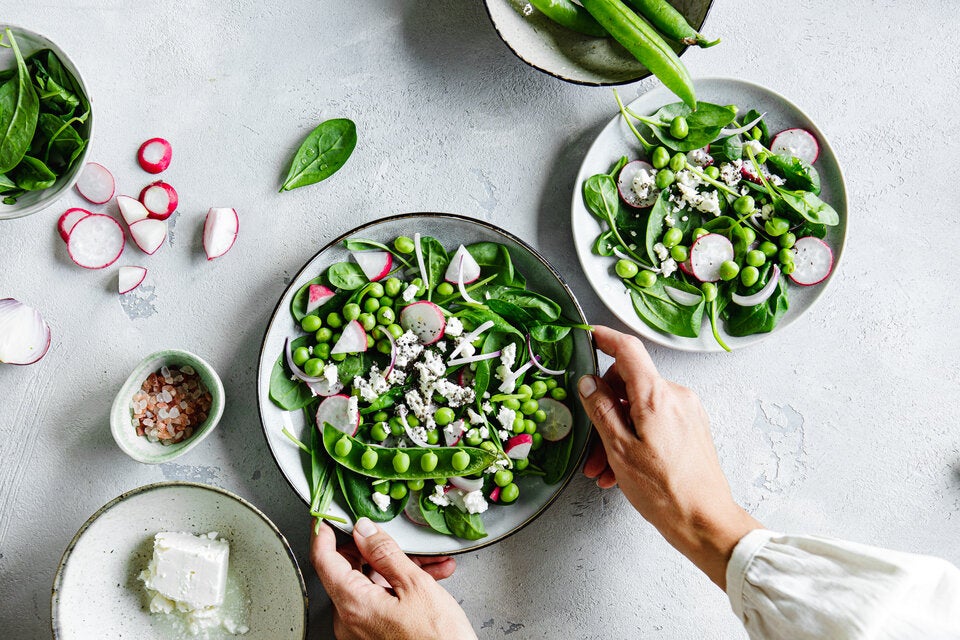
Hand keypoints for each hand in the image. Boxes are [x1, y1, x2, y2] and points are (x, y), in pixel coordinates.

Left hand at [310, 518, 476, 639]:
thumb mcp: (415, 586)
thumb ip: (385, 553)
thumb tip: (365, 530)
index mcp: (353, 604)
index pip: (324, 559)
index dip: (325, 532)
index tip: (328, 516)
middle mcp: (349, 620)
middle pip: (350, 570)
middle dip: (376, 549)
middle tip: (395, 535)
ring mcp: (361, 630)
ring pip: (371, 584)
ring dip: (398, 568)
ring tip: (431, 562)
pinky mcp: (374, 635)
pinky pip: (380, 601)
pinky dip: (401, 587)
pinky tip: (430, 578)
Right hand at [579, 325, 760, 588]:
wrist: (705, 521)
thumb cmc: (666, 491)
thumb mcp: (620, 449)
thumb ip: (601, 410)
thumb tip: (588, 383)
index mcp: (656, 396)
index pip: (628, 350)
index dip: (605, 338)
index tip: (588, 336)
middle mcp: (676, 397)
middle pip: (630, 382)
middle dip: (604, 407)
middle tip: (590, 440)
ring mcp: (686, 412)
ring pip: (639, 407)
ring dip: (616, 431)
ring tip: (604, 467)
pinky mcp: (691, 428)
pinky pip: (654, 421)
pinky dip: (634, 437)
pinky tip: (622, 467)